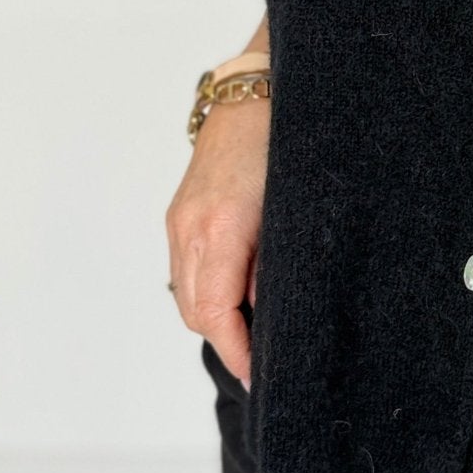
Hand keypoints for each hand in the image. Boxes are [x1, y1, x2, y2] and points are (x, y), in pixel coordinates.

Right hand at [164, 94, 268, 387]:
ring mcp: (179, 222)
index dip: (239, 352)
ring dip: (216, 321)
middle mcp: (190, 228)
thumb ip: (278, 267)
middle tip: (264, 366)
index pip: (217, 314)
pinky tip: (237, 299)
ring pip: (187, 295)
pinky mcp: (178, 215)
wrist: (256, 95)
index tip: (260, 377)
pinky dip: (207, 294)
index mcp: (220, 229)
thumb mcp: (294, 213)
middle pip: (197, 312)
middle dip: (229, 344)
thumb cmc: (285, 148)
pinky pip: (186, 271)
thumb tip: (270, 315)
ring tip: (254, 339)